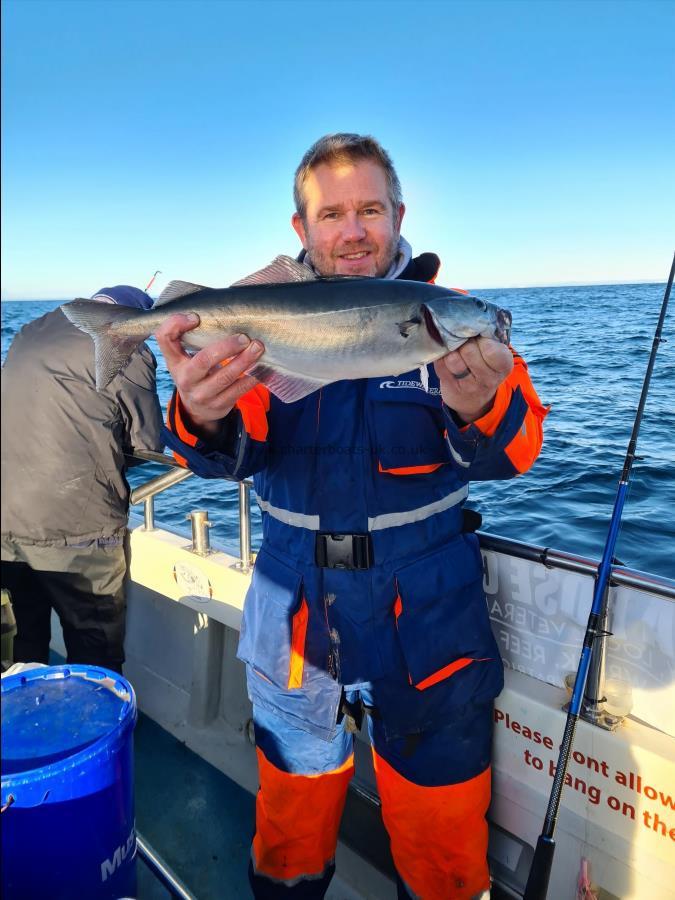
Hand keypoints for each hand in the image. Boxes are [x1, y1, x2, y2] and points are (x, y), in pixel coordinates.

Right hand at [155, 314, 264, 437]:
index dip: (176, 324)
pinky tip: (263, 367)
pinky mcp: (220, 405)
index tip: (196, 317)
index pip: (165, 339)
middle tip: (244, 337)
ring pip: (226, 377)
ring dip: (245, 360)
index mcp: (174, 361)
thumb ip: (188, 336)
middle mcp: (186, 379)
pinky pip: (239, 390)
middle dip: (226, 347)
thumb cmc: (193, 372)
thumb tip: (208, 314)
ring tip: (258, 347)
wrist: (197, 409)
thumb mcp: (182, 357)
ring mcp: (203, 395)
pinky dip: (253, 377)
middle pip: (204, 360)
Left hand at [434, 337, 512, 422]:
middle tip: (466, 341)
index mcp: (504, 366)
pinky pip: (441, 364)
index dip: (482, 339)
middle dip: (465, 341)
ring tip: (457, 349)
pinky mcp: (450, 386)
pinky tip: (448, 356)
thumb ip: (490, 338)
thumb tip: (471, 319)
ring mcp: (468, 385)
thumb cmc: (486, 365)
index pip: (490, 349)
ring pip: (452, 358)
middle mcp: (488, 378)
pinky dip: (442, 356)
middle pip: (468, 350)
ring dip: (452, 349)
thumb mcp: (497, 354)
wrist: (473, 397)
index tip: (480, 337)